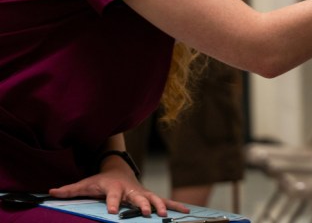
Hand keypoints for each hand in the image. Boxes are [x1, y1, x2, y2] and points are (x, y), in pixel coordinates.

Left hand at [49, 171, 188, 216]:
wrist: (118, 170)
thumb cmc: (100, 180)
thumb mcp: (85, 184)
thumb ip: (70, 189)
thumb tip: (50, 192)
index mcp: (113, 188)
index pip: (112, 196)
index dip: (112, 203)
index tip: (112, 212)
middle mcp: (130, 190)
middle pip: (138, 198)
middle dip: (143, 205)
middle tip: (148, 213)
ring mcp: (142, 193)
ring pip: (154, 198)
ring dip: (161, 206)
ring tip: (165, 214)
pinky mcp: (150, 196)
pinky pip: (164, 200)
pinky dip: (175, 205)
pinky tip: (186, 211)